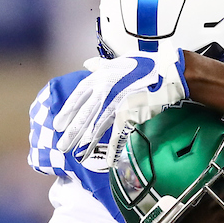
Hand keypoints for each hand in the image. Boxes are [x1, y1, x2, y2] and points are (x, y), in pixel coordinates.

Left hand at [54, 49, 188, 166]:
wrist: (165, 73)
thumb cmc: (144, 66)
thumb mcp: (119, 61)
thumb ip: (100, 65)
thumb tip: (87, 64)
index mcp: (99, 78)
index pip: (78, 97)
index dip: (68, 112)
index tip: (58, 125)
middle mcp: (103, 91)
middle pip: (83, 115)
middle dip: (72, 133)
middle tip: (61, 147)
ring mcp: (115, 103)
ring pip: (96, 127)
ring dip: (86, 144)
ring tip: (78, 157)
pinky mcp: (127, 114)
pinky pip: (118, 134)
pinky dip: (113, 149)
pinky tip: (108, 161)